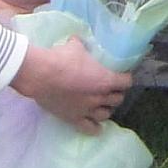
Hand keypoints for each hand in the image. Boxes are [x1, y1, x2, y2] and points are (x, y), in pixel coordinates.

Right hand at [12, 39, 131, 130]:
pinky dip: (95, 128)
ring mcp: (87, 110)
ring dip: (107, 109)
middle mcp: (100, 97)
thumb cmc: (61, 59)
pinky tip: (98, 128)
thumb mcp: (76, 46)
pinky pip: (89, 128)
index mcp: (105, 79)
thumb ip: (81, 45)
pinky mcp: (74, 119)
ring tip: (104, 105)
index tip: (122, 75)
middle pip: (117, 99)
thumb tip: (77, 39)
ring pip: (106, 114)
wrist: (41, 75)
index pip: (125, 82)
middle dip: (116, 94)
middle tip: (112, 89)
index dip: (125, 78)